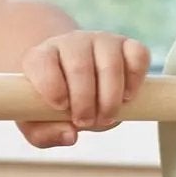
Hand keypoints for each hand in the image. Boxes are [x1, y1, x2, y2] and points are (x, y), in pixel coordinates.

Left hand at [17, 31, 150, 149]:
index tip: (61, 107)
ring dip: (110, 98)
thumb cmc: (51, 106)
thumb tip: (71, 136)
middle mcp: (71, 43)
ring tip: (106, 117)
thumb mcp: (37, 125)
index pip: (42, 63)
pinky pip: (138, 55)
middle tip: (85, 122)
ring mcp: (100, 41)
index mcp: (41, 57)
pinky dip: (136, 80)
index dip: (52, 87)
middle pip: (79, 67)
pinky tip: (126, 98)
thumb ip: (44, 134)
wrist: (72, 84)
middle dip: (84, 102)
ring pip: (111, 63)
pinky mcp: (126, 45)